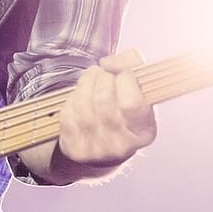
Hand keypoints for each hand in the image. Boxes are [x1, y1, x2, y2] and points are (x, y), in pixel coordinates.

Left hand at [50, 49, 156, 178]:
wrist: (107, 149)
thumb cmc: (126, 114)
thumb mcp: (140, 93)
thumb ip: (133, 66)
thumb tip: (109, 62)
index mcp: (143, 132)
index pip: (131, 102)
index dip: (125, 78)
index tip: (123, 71)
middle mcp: (121, 145)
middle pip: (104, 100)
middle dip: (102, 77)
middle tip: (104, 72)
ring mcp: (95, 149)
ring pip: (83, 104)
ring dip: (86, 82)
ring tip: (92, 76)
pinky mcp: (74, 148)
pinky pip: (68, 113)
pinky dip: (73, 97)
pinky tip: (81, 95)